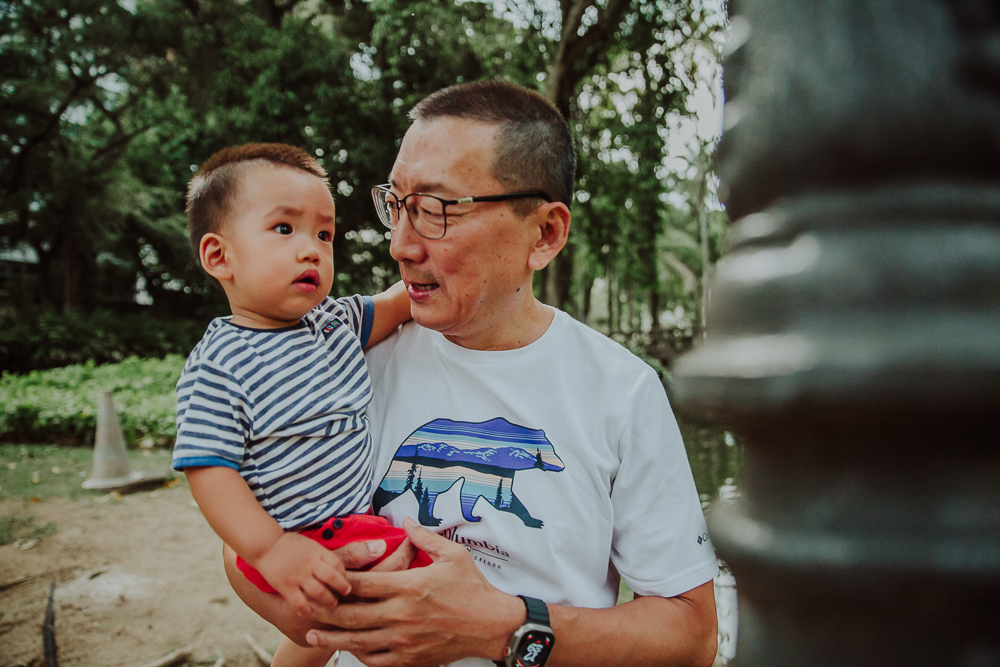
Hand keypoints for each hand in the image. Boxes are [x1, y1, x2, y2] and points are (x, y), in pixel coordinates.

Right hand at [252, 532, 352, 617]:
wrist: (264, 545)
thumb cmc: (288, 544)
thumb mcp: (309, 544)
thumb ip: (321, 554)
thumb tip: (337, 566)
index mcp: (317, 551)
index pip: (338, 564)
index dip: (344, 574)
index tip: (345, 580)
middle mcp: (310, 564)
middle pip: (333, 578)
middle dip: (342, 588)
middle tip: (346, 594)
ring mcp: (298, 576)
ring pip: (319, 592)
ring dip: (329, 600)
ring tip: (332, 604)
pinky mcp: (286, 587)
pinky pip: (299, 603)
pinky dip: (307, 610)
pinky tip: (311, 613)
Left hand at [304, 518, 523, 666]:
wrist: (492, 625)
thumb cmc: (473, 588)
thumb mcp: (452, 555)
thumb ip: (425, 538)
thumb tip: (406, 521)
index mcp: (409, 586)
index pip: (364, 583)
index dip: (338, 580)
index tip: (322, 576)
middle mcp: (402, 615)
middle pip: (352, 615)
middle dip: (325, 612)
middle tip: (305, 607)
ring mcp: (405, 640)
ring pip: (358, 642)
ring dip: (333, 639)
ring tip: (312, 635)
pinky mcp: (411, 658)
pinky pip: (377, 660)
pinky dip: (359, 655)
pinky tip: (349, 650)